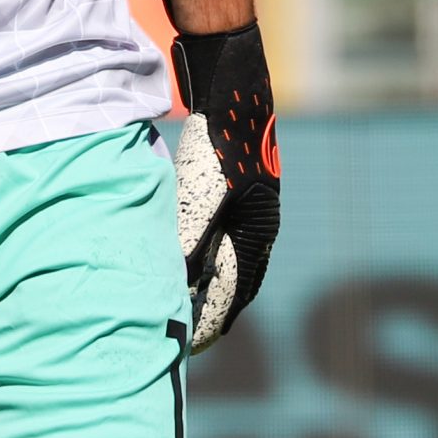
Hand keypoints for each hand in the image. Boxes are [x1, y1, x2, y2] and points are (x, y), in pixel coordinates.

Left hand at [171, 22, 280, 351]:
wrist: (232, 90)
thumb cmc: (218, 143)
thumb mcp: (201, 196)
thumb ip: (191, 240)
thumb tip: (177, 283)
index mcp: (258, 233)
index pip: (235, 294)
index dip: (212, 322)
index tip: (190, 346)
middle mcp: (260, 226)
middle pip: (240, 284)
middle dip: (217, 312)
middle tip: (192, 339)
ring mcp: (252, 207)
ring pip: (233, 260)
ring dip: (215, 287)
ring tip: (192, 307)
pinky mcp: (236, 189)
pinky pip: (224, 236)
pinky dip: (210, 257)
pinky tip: (191, 258)